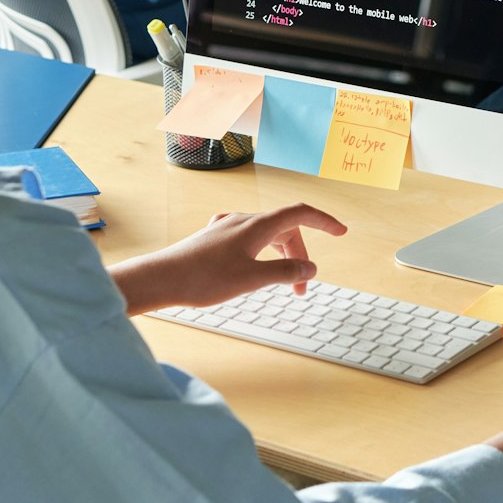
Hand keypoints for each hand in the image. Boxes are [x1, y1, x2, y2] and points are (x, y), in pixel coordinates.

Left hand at [108, 203, 346, 314]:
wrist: (161, 279)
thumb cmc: (203, 279)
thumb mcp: (252, 279)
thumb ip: (285, 272)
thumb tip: (311, 267)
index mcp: (256, 225)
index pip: (299, 213)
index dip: (324, 220)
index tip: (341, 231)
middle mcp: (242, 220)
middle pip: (283, 228)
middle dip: (299, 254)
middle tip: (301, 289)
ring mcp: (225, 227)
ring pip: (264, 234)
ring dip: (279, 256)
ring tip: (280, 284)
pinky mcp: (213, 238)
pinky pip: (247, 238)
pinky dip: (261, 251)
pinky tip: (252, 265)